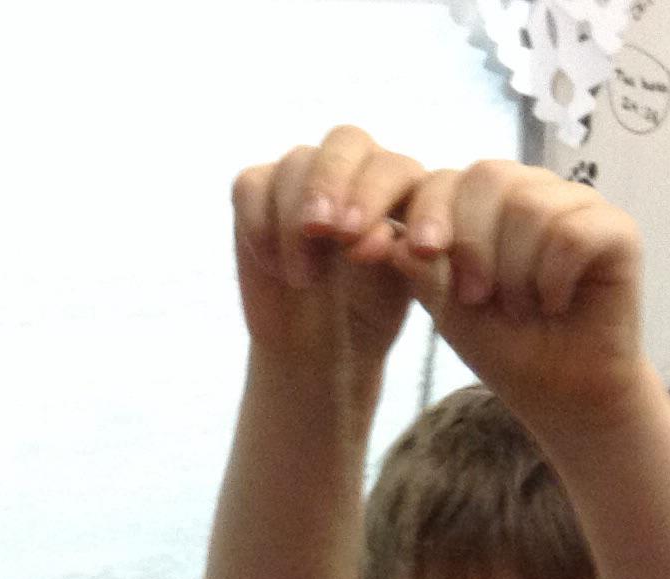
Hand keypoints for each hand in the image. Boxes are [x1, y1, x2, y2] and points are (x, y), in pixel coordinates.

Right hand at [230, 127, 424, 376]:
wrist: (315, 346)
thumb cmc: (370, 315)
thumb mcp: (407, 297)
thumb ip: (418, 264)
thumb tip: (387, 238)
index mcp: (403, 185)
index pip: (396, 166)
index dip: (380, 196)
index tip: (368, 245)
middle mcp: (355, 169)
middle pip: (346, 141)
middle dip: (334, 183)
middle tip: (325, 231)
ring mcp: (305, 177)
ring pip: (297, 162)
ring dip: (294, 217)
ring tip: (304, 277)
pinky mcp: (260, 194)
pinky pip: (252, 185)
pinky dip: (260, 225)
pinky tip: (274, 266)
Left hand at [392, 161, 646, 425]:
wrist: (559, 394)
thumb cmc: (504, 347)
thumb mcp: (447, 309)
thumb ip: (421, 269)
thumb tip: (388, 236)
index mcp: (484, 203)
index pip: (449, 178)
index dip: (429, 210)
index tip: (421, 251)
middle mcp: (530, 192)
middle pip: (489, 176)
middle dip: (471, 242)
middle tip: (476, 297)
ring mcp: (575, 205)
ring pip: (530, 206)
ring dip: (514, 271)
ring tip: (521, 306)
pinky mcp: (616, 229)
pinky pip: (572, 232)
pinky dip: (553, 277)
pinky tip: (555, 302)